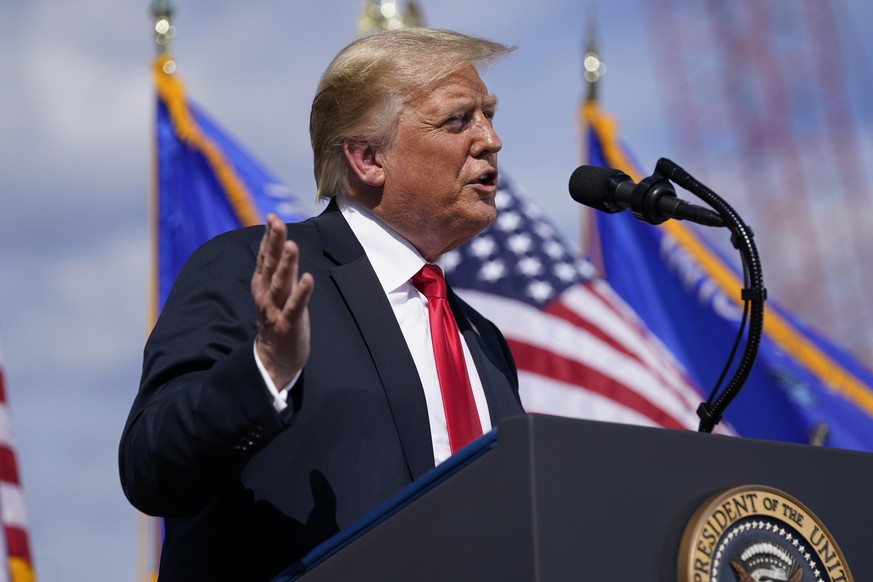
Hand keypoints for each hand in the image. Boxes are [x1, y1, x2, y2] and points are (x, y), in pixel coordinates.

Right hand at [251, 214, 314, 388]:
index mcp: (262, 286)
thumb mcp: (277, 291)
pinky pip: (295, 306)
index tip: (272, 217)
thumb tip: (282, 242)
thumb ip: (279, 268)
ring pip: (281, 283)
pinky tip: (308, 278)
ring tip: (293, 246)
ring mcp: (276, 310)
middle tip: (277, 223)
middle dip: (275, 243)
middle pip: (270, 265)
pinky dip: (301, 292)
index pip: (265, 257)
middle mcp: (266, 296)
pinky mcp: (288, 324)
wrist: (274, 359)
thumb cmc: (279, 319)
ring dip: (286, 264)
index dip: (269, 238)